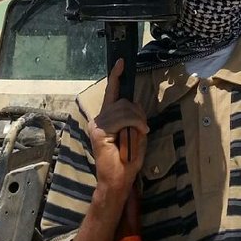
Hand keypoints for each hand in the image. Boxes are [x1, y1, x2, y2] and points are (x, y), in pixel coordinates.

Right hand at [87, 59, 148, 197]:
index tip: (121, 62)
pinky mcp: (99, 131)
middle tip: (142, 128)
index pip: (111, 93)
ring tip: (139, 133)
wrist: (119, 178)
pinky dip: (134, 123)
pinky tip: (138, 132)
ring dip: (137, 119)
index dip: (116, 77)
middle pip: (123, 101)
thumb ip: (134, 117)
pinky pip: (122, 118)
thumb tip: (134, 104)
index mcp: (107, 118)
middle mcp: (99, 118)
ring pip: (124, 109)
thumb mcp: (136, 133)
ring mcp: (97, 125)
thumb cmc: (128, 159)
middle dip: (138, 112)